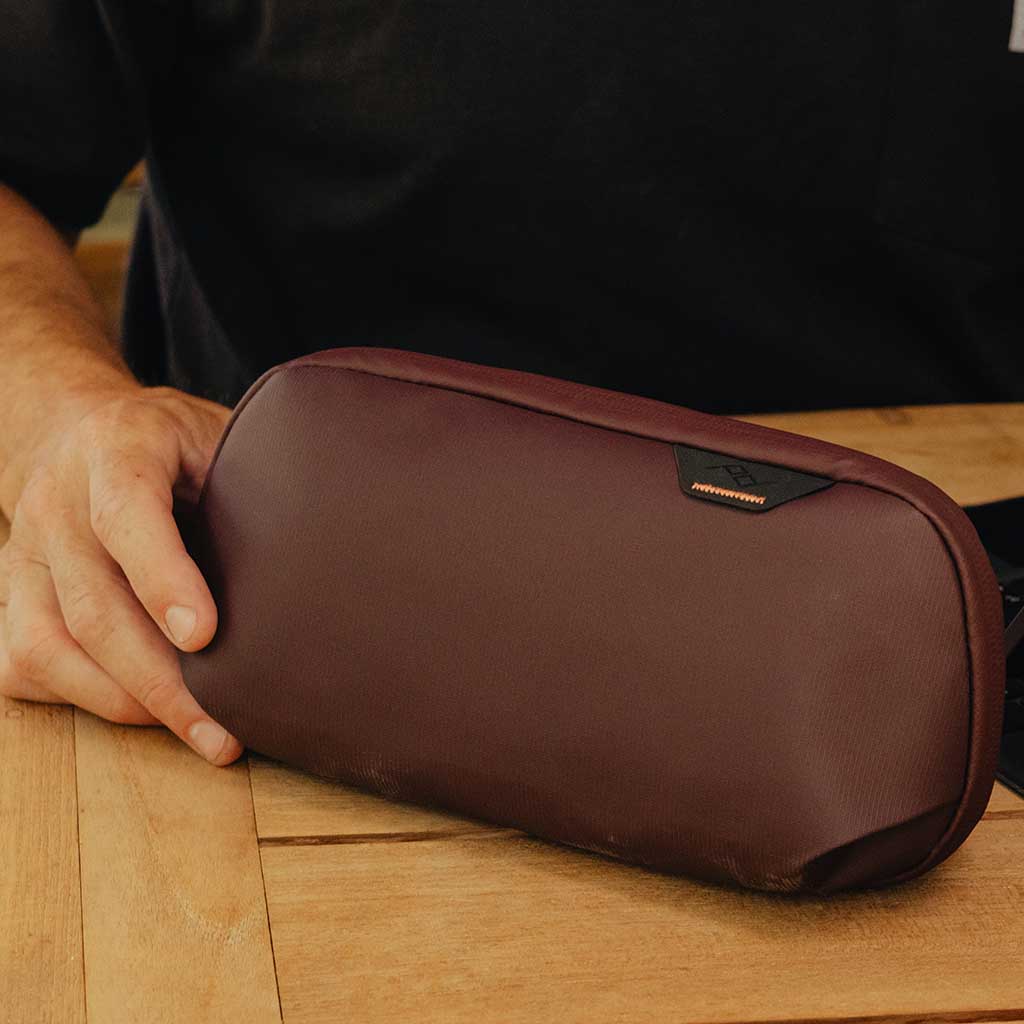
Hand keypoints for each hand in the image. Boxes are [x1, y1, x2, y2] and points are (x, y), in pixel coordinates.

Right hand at [0, 384, 242, 764]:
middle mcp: (57, 502)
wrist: (79, 431)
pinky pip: (25, 662)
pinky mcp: (10, 593)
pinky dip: (82, 698)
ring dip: (128, 702)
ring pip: (52, 645)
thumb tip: (317, 545)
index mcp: (117, 449)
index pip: (127, 514)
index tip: (205, 636)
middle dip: (161, 680)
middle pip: (94, 605)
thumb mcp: (216, 434)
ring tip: (198, 732)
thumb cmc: (170, 443)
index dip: (163, 578)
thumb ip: (251, 477)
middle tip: (223, 728)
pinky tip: (140, 710)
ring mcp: (25, 552)